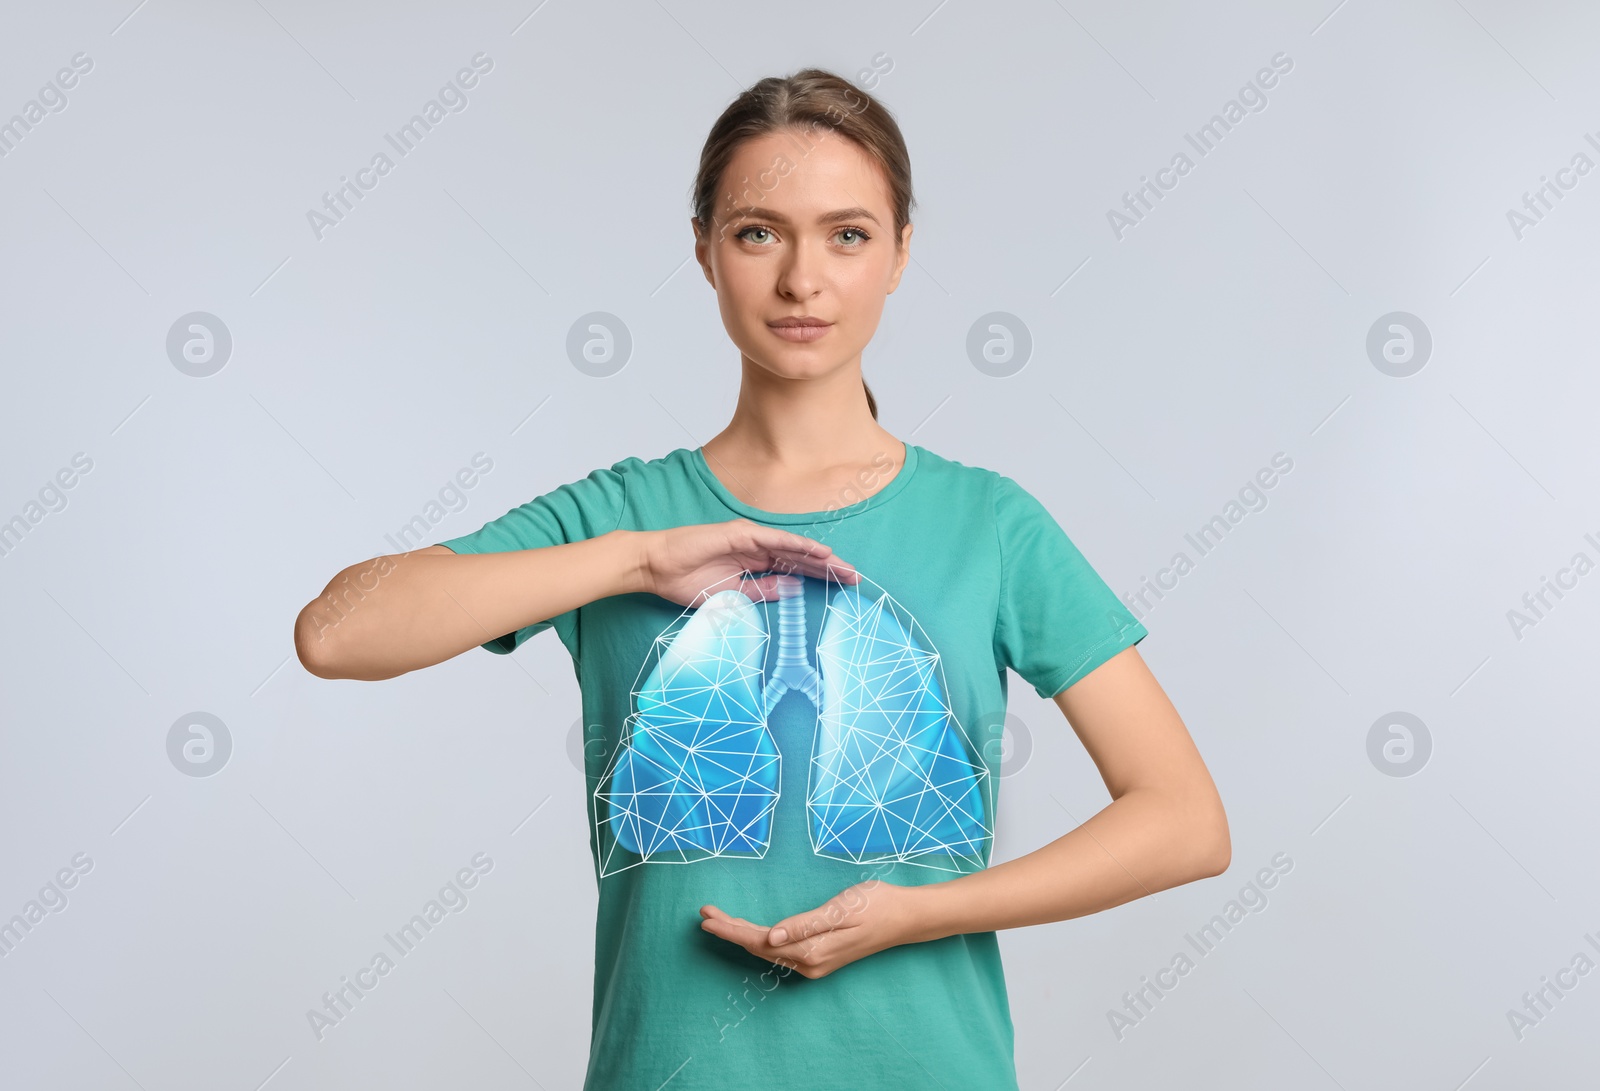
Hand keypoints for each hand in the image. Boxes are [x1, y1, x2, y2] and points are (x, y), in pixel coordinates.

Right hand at [638, 518, 858, 608]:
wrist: (657, 568)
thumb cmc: (687, 582)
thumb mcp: (733, 596)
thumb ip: (762, 592)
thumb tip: (792, 591)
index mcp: (756, 566)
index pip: (795, 572)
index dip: (820, 578)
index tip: (844, 588)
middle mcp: (757, 549)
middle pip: (801, 559)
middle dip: (829, 569)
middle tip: (856, 579)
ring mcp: (750, 539)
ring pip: (794, 548)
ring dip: (820, 557)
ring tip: (845, 568)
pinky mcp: (741, 533)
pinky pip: (775, 540)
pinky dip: (798, 545)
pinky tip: (818, 552)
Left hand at [698, 879, 917, 979]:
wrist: (904, 917)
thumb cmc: (875, 905)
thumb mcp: (840, 909)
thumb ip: (804, 925)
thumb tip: (771, 938)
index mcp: (812, 951)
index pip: (760, 941)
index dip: (732, 930)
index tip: (707, 917)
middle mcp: (809, 963)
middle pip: (759, 948)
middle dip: (730, 931)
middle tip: (704, 913)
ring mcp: (814, 964)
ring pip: (768, 950)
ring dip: (742, 934)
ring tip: (718, 920)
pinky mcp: (819, 958)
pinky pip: (780, 951)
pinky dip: (759, 938)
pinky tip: (748, 931)